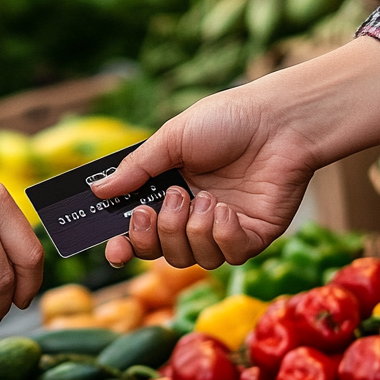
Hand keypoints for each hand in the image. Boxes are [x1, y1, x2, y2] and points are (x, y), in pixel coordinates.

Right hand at [94, 82, 317, 268]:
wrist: (280, 120)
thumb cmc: (228, 120)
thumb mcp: (173, 138)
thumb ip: (137, 168)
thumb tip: (98, 191)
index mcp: (169, 194)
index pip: (140, 234)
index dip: (124, 247)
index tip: (115, 251)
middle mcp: (194, 217)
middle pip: (163, 253)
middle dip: (160, 233)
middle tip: (170, 200)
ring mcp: (224, 230)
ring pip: (194, 259)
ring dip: (193, 231)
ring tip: (205, 198)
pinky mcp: (254, 236)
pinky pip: (229, 256)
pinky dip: (223, 235)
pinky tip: (226, 209)